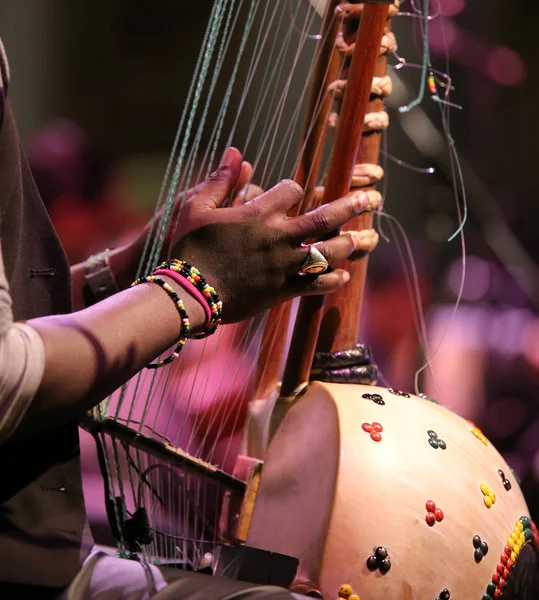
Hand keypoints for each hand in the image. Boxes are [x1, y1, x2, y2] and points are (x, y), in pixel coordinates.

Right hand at [172, 148, 369, 323]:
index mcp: (258, 213)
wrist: (188, 294)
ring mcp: (283, 265)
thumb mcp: (196, 207)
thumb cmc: (189, 248)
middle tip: (369, 199)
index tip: (294, 192)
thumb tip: (236, 151)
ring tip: (362, 238)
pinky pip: (314, 285)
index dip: (294, 188)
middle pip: (323, 218)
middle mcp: (278, 237)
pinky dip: (331, 281)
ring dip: (347, 243)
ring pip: (326, 252)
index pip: (292, 190)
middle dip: (349, 207)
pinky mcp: (281, 291)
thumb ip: (220, 179)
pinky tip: (343, 277)